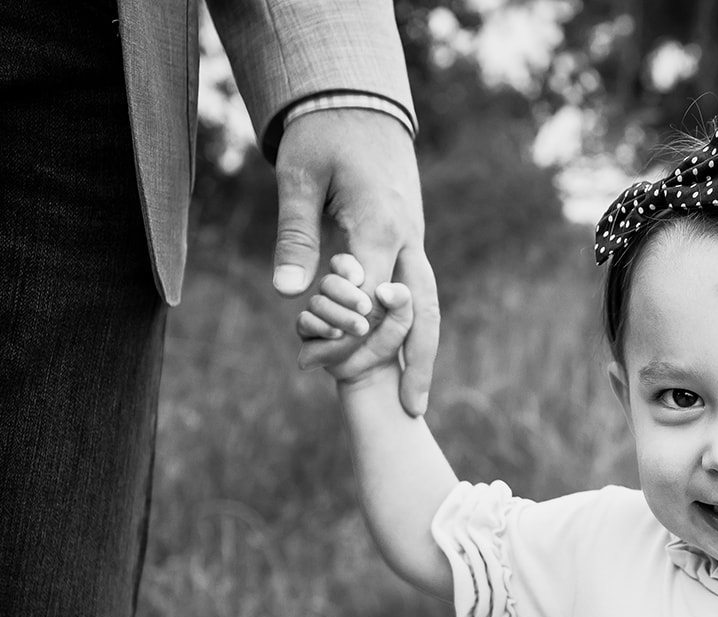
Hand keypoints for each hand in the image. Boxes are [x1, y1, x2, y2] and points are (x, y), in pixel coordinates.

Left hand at [273, 108, 439, 415]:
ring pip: (428, 307)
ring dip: (422, 356)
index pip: (371, 290)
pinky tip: (403, 364)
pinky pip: (417, 295)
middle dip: (416, 361)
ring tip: (415, 402)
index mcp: (380, 221)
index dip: (347, 328)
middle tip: (410, 410)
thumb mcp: (298, 179)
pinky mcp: (410, 244)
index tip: (316, 358)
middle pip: (421, 310)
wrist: (361, 105)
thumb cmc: (323, 137)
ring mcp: (414, 242)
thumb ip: (296, 236)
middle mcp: (408, 237)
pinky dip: (413, 333)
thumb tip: (289, 293)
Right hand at [297, 255, 413, 385]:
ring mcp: (316, 311)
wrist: (375, 368)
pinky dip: (322, 327)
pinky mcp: (307, 332)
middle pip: (328, 282)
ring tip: (361, 328)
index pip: (342, 264)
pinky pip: (305, 322)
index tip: (360, 278)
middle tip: (367, 308)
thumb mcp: (403, 318)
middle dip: (347, 294)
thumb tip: (385, 290)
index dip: (347, 267)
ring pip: (317, 303)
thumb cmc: (389, 336)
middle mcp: (330, 293)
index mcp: (352, 281)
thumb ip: (401, 300)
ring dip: (339, 315)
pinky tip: (338, 334)